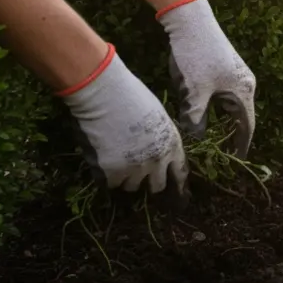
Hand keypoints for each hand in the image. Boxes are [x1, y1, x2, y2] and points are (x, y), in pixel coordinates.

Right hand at [61, 45, 188, 193]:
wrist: (105, 94)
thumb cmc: (132, 96)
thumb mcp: (158, 117)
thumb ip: (161, 137)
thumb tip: (155, 148)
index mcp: (173, 145)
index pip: (180, 173)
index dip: (176, 181)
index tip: (173, 188)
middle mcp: (157, 161)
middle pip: (157, 186)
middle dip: (149, 181)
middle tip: (137, 173)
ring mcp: (135, 169)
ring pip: (132, 186)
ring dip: (125, 178)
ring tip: (116, 161)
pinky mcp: (112, 172)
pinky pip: (110, 184)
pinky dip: (106, 176)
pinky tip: (103, 162)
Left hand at [157, 0, 256, 156]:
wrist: (190, 20)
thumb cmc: (196, 56)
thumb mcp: (195, 92)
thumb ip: (196, 119)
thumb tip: (196, 140)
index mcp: (243, 91)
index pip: (247, 125)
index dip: (242, 145)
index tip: (236, 162)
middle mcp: (244, 85)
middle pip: (240, 117)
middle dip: (230, 136)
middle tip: (219, 156)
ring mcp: (233, 76)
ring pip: (228, 107)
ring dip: (219, 122)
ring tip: (208, 141)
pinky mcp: (222, 70)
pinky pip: (221, 97)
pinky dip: (213, 109)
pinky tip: (199, 117)